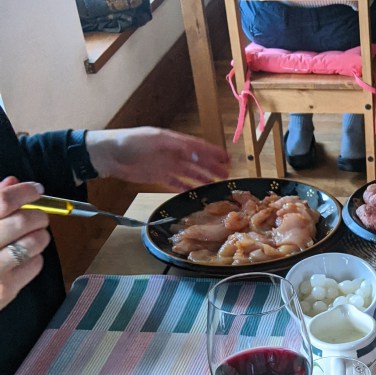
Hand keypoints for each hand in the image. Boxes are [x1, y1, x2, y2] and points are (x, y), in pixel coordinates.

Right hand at [0, 178, 51, 310]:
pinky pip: (34, 265)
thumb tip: (12, 183)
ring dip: (41, 236)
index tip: (35, 190)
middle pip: (22, 222)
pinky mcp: (6, 289)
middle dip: (38, 216)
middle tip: (39, 217)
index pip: (3, 201)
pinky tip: (26, 255)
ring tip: (35, 235)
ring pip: (33, 244)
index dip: (24, 192)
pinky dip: (36, 256)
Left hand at [85, 128, 228, 190]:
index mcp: (172, 141)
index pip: (197, 147)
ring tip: (215, 184)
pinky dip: (185, 187)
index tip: (226, 158)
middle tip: (227, 175)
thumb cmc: (129, 143)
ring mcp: (165, 165)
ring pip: (189, 173)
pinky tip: (194, 192)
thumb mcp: (154, 140)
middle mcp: (171, 153)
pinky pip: (175, 183)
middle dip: (211, 167)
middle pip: (196, 161)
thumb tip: (196, 151)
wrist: (108, 155)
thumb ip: (175, 146)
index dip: (212, 152)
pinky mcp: (157, 176)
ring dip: (202, 178)